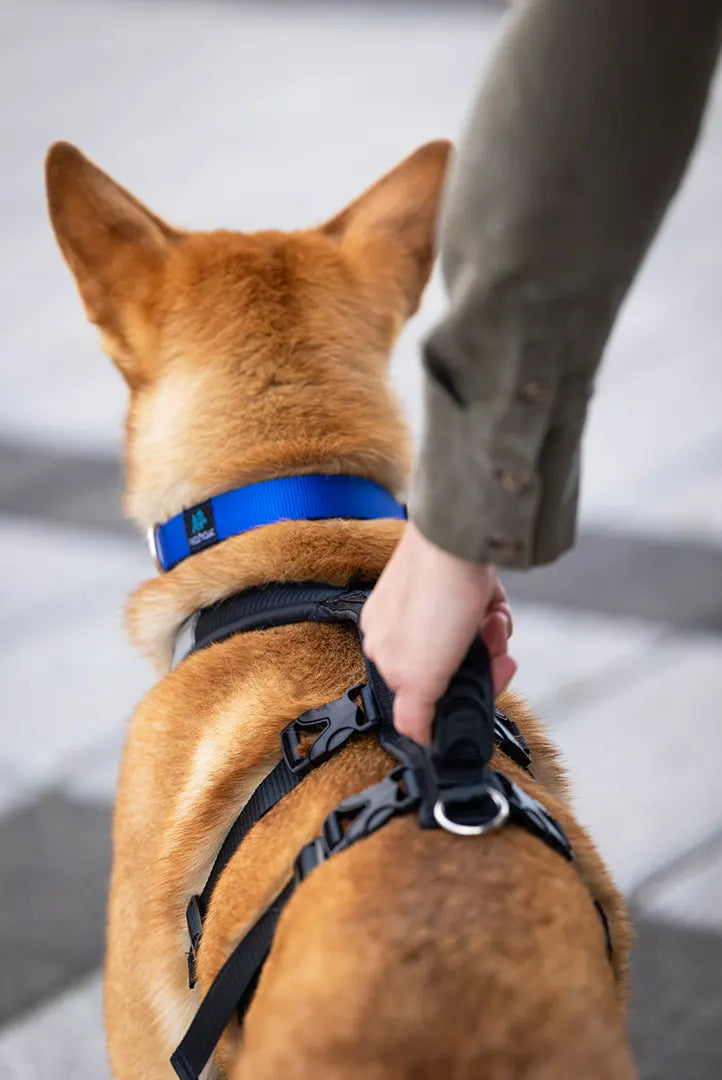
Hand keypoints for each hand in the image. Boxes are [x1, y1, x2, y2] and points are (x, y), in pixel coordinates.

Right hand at [360, 522, 515, 743]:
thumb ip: (413, 715)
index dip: (460, 698)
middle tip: (497, 658)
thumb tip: (419, 740)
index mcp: (383, 647)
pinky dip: (496, 613)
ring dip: (492, 639)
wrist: (460, 538)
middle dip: (482, 666)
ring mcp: (434, 601)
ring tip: (492, 624)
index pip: (424, 693)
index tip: (480, 694)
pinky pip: (485, 612)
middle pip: (455, 668)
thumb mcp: (415, 676)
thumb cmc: (432, 598)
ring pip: (474, 642)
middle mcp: (405, 624)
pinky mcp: (460, 582)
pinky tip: (494, 606)